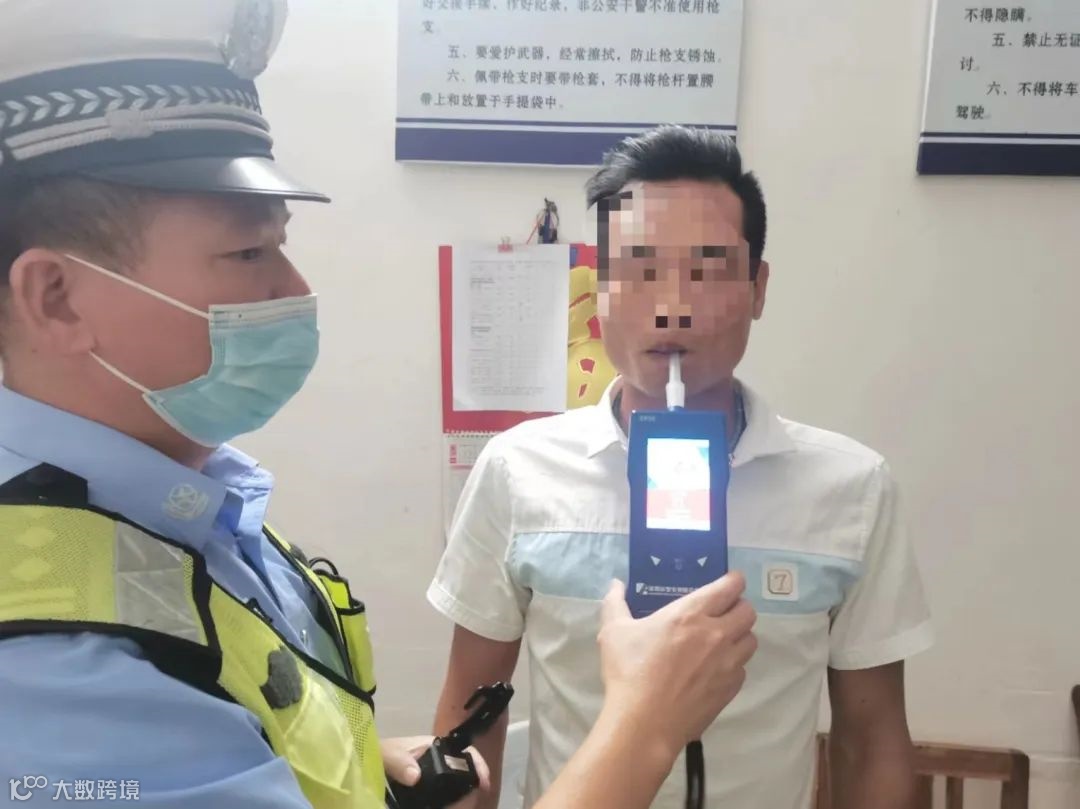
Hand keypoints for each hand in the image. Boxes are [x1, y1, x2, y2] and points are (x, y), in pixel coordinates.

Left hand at [381, 736, 490, 808]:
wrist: (368, 763)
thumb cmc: (383, 754)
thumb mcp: (388, 754)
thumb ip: (398, 761)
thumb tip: (415, 776)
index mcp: (437, 749)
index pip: (467, 753)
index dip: (479, 766)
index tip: (484, 785)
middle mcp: (441, 765)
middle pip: (467, 779)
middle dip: (470, 793)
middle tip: (464, 806)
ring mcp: (436, 782)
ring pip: (459, 794)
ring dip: (461, 803)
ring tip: (455, 808)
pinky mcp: (429, 797)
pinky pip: (446, 803)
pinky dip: (451, 806)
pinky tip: (448, 808)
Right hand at [597, 573, 756, 755]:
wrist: (645, 723)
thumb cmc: (629, 672)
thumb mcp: (614, 632)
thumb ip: (615, 603)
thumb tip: (616, 584)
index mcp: (690, 614)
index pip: (729, 588)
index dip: (734, 581)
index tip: (729, 581)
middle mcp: (716, 634)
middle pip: (748, 612)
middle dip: (738, 607)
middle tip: (723, 612)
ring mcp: (728, 663)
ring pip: (750, 640)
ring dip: (740, 636)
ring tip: (722, 641)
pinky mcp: (731, 689)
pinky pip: (743, 668)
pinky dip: (734, 664)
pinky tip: (714, 670)